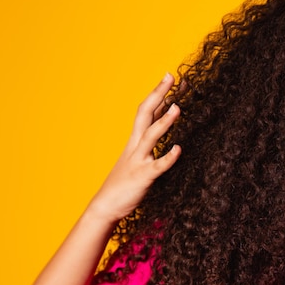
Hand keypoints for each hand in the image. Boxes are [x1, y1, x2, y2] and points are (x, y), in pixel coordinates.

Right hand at [86, 73, 181, 224]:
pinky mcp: (142, 178)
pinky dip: (167, 158)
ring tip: (178, 107)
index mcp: (135, 140)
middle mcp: (135, 146)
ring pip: (150, 137)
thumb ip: (149, 142)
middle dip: (158, 94)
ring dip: (164, 122)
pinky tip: (178, 149)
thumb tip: (163, 126)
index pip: (147, 110)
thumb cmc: (124, 182)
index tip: (172, 77)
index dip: (159, 93)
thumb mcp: (137, 157)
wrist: (105, 207)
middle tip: (171, 76)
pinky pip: (157, 167)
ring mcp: (138, 161)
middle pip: (145, 114)